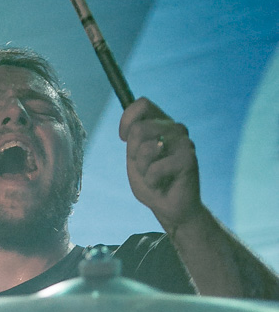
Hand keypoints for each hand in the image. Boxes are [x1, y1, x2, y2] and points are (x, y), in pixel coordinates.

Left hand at [119, 97, 202, 231]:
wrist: (170, 207)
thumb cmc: (152, 182)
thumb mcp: (135, 158)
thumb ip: (132, 140)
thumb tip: (134, 129)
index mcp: (161, 124)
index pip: (142, 104)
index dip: (127, 120)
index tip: (123, 138)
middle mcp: (174, 129)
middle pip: (139, 129)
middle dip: (133, 154)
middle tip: (143, 167)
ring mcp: (184, 142)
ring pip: (146, 149)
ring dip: (143, 169)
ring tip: (154, 177)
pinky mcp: (188, 158)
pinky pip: (155, 169)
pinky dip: (152, 182)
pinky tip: (162, 185)